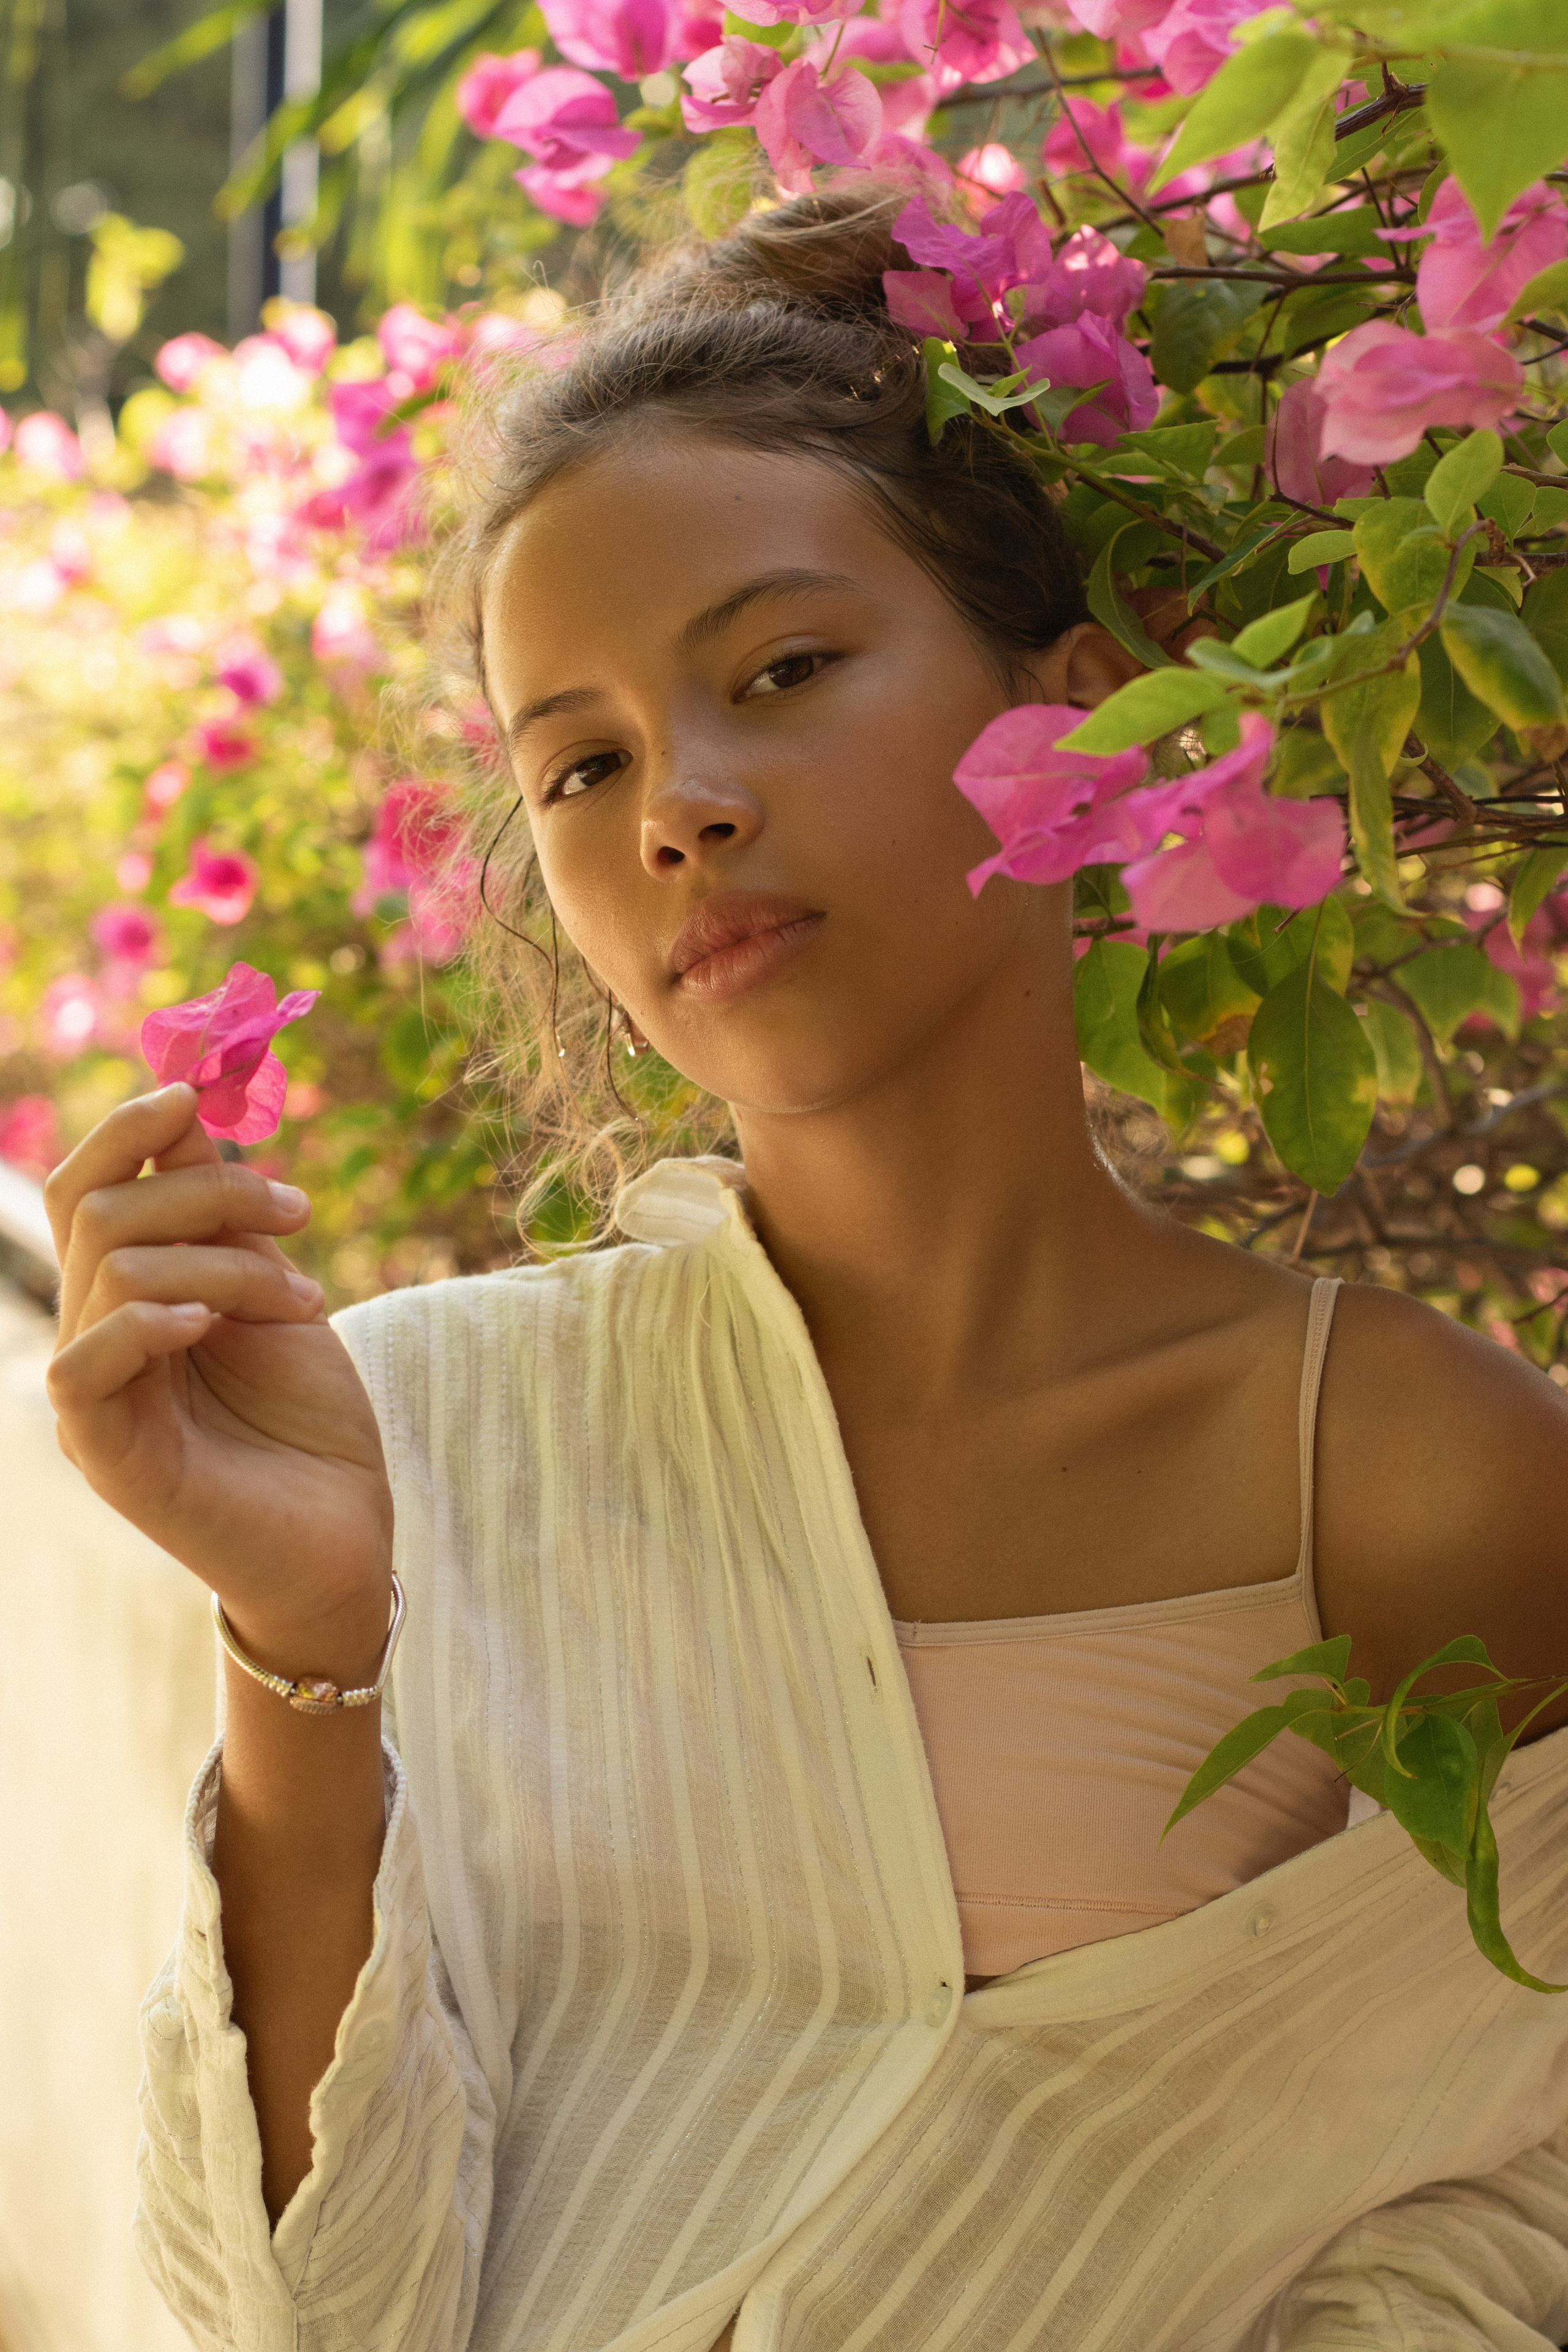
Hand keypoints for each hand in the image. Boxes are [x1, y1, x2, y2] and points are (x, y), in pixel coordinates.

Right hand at [46, 1085, 393, 1675]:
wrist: (343, 1536)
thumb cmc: (308, 1420)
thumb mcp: (272, 1291)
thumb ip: (223, 1217)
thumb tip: (188, 1110)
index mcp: (126, 1295)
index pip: (85, 1188)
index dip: (129, 1128)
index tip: (200, 1095)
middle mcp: (94, 1337)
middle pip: (99, 1211)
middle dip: (210, 1190)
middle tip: (301, 1213)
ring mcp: (93, 1397)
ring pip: (114, 1268)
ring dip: (228, 1264)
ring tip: (306, 1302)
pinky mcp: (104, 1454)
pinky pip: (85, 1365)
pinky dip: (149, 1322)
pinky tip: (210, 1326)